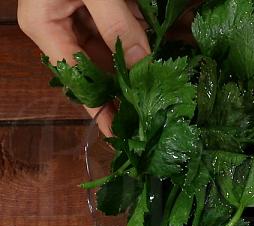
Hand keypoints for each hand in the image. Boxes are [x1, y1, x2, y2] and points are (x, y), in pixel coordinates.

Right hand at [17, 0, 150, 134]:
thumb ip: (116, 24)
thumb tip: (141, 63)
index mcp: (45, 26)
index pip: (76, 79)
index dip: (100, 108)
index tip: (119, 134)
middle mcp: (59, 25)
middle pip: (95, 68)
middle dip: (123, 87)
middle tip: (147, 114)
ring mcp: (77, 14)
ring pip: (110, 49)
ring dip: (135, 62)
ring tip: (158, 88)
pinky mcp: (95, 3)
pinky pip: (118, 26)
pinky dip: (138, 35)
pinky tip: (157, 51)